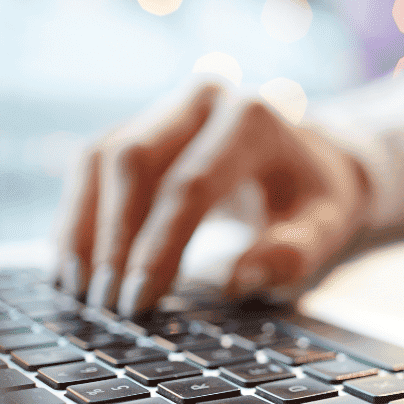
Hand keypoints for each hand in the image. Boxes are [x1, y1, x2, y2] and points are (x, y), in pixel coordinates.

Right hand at [56, 81, 371, 316]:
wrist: (315, 156)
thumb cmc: (318, 194)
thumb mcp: (329, 224)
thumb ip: (295, 252)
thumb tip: (240, 282)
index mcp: (254, 119)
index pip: (192, 184)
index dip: (159, 245)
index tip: (139, 301)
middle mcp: (205, 99)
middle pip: (135, 160)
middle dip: (114, 237)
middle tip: (109, 305)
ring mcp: (168, 106)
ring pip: (101, 157)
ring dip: (83, 227)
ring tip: (79, 292)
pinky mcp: (141, 123)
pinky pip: (92, 164)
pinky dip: (78, 216)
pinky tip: (74, 266)